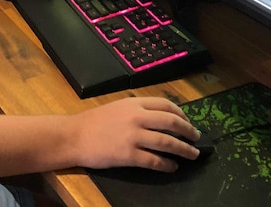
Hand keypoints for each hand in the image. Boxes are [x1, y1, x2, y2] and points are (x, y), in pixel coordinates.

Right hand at [71, 97, 199, 171]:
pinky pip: (154, 161)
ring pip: (167, 142)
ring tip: (192, 154)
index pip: (166, 105)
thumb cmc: (94, 121)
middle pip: (171, 122)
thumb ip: (137, 109)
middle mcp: (136, 117)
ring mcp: (133, 137)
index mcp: (134, 103)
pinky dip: (167, 164)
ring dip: (183, 149)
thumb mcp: (117, 107)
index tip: (187, 122)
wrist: (74, 136)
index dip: (181, 114)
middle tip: (196, 138)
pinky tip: (172, 167)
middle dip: (188, 131)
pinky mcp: (129, 155)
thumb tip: (160, 117)